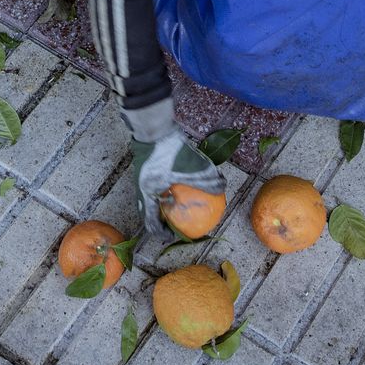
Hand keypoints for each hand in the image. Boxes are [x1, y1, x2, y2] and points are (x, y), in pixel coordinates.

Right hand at [125, 100, 226, 238]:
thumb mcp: (194, 168)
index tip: (174, 237)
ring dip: (165, 204)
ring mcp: (143, 176)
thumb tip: (222, 189)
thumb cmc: (171, 151)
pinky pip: (157, 184)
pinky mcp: (148, 166)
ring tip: (181, 206)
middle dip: (163, 221)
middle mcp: (142, 187)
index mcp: (148, 194)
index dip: (161, 234)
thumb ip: (208, 180)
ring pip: (153, 197)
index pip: (150, 222)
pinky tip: (183, 183)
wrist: (155, 127)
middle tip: (178, 224)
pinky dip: (168, 189)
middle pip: (150, 212)